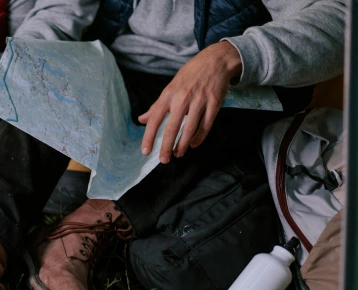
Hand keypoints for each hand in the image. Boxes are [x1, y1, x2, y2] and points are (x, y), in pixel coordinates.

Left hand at [139, 41, 242, 163]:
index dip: (149, 136)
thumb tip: (142, 120)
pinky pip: (206, 125)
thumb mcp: (170, 87)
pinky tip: (193, 144)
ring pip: (190, 129)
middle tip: (163, 160)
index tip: (145, 151)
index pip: (155, 119)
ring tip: (178, 154)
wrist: (216, 61)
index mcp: (169, 94)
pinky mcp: (214, 103)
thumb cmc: (190, 75)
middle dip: (167, 146)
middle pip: (172, 127)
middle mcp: (183, 98)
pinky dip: (199, 137)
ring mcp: (200, 101)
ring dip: (183, 145)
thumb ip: (157, 106)